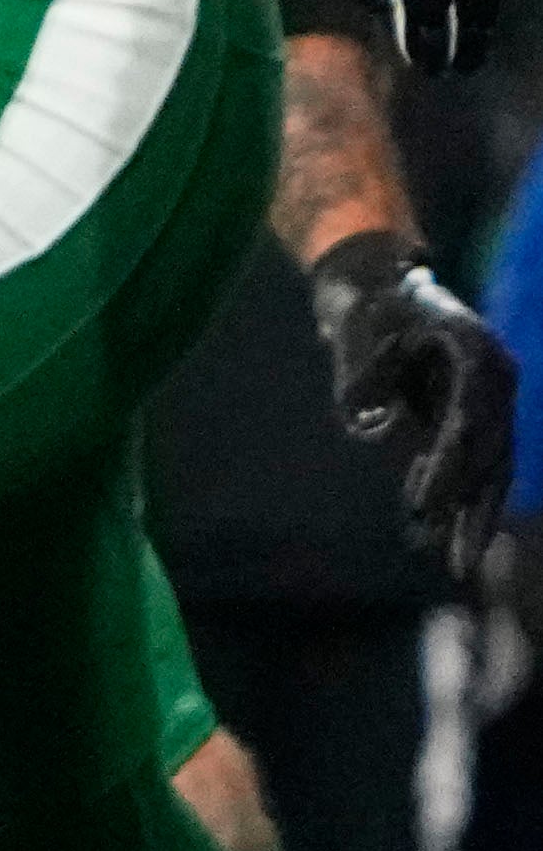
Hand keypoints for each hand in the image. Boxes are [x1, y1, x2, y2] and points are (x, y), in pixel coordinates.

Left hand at [312, 225, 517, 579]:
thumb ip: (360, 374)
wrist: (381, 286)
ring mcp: (491, 398)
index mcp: (474, 351)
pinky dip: (458, 496)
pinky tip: (433, 531)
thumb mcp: (356, 328)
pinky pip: (475, 463)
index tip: (424, 503)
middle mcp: (495, 377)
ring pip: (492, 466)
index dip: (450, 464)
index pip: (468, 419)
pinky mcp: (475, 415)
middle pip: (493, 453)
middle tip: (458, 562)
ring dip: (472, 514)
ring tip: (456, 563)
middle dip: (473, 508)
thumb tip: (367, 424)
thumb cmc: (367, 306)